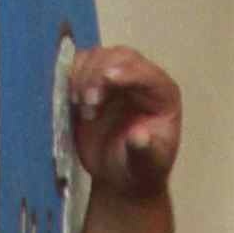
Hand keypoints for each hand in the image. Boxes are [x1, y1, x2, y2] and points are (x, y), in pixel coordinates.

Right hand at [67, 43, 181, 203]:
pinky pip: (78, 64)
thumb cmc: (138, 169)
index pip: (145, 73)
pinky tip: (71, 99)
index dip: (127, 72)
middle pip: (119, 56)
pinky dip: (70, 76)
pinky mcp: (91, 79)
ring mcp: (114, 76)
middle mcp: (140, 77)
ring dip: (83, 76)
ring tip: (81, 107)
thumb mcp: (145, 166)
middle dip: (99, 73)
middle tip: (88, 101)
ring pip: (96, 56)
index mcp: (162, 93)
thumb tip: (138, 137)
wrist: (118, 176)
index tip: (107, 78)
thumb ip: (143, 151)